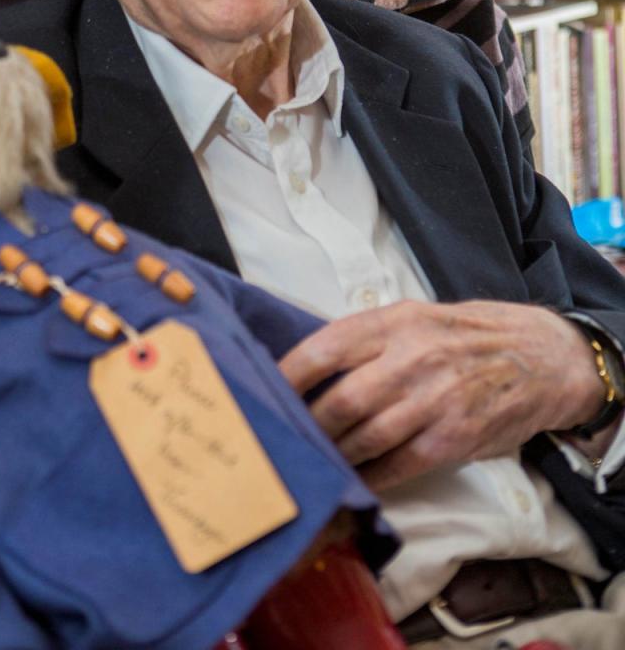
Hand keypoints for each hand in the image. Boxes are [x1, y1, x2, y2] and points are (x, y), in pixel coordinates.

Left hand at [279, 300, 606, 490]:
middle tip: (281, 439)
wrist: (538, 356)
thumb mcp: (414, 317)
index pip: (325, 348)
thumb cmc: (462, 336)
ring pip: (365, 437)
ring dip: (333, 455)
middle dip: (306, 426)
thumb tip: (306, 366)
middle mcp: (412, 357)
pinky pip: (399, 464)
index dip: (288, 374)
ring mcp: (434, 399)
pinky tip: (352, 482)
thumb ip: (367, 340)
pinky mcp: (453, 437)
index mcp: (394, 322)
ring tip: (309, 462)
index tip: (260, 391)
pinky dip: (370, 477)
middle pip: (340, 401)